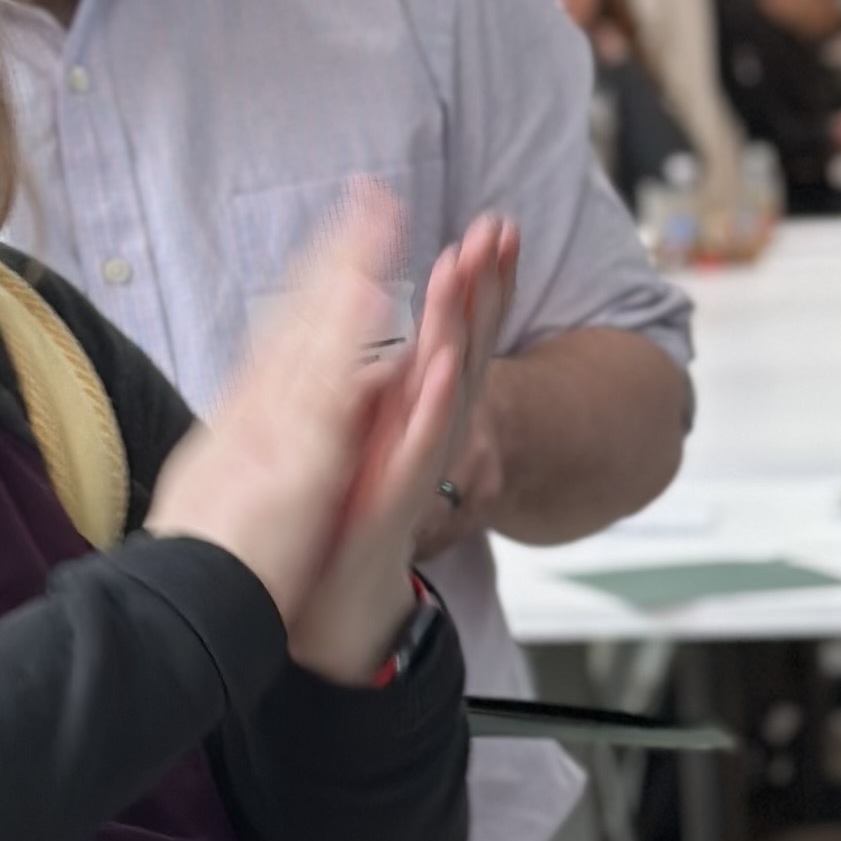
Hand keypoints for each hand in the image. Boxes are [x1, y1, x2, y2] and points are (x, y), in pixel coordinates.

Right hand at [143, 185, 408, 629]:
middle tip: (372, 196)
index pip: (287, 336)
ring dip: (347, 276)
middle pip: (300, 315)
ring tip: (380, 220)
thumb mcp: (227, 489)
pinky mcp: (297, 459)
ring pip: (317, 337)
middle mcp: (259, 410)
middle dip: (337, 253)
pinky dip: (354, 345)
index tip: (344, 239)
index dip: (317, 284)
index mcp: (249, 418)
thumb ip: (245, 450)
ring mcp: (276, 428)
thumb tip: (252, 423)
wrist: (180, 607)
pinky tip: (377, 301)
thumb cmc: (211, 560)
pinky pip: (333, 393)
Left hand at [286, 214, 520, 681]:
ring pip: (446, 385)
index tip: (490, 228)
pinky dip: (433, 406)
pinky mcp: (394, 500)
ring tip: (471, 269)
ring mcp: (411, 465)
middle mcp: (420, 434)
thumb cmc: (348, 531)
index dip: (472, 284)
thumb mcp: (360, 451)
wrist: (338, 612)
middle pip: (460, 346)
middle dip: (483, 287)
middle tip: (502, 227)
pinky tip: (443, 365)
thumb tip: (382, 347)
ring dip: (462, 327)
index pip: (448, 335)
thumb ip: (377, 397)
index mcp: (406, 413)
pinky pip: (419, 445)